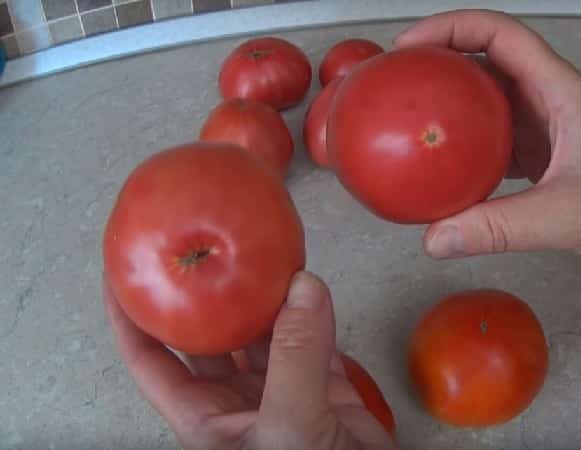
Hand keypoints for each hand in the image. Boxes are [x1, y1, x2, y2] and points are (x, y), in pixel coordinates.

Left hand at [104, 271, 395, 449]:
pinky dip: (313, 308)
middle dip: (204, 294)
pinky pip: (313, 336)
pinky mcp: (325, 385)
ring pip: (264, 331)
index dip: (132, 317)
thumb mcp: (288, 425)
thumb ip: (296, 357)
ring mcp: (283, 389)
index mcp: (206, 418)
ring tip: (256, 251)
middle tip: (201, 245)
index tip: (122, 272)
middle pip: (209, 336)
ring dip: (263, 296)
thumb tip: (303, 288)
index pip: (152, 360)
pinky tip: (308, 280)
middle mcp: (238, 400)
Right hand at [395, 10, 580, 261]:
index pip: (501, 35)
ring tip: (409, 113)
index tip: (411, 47)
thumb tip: (436, 238)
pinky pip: (495, 132)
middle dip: (440, 57)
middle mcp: (550, 97)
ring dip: (450, 98)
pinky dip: (465, 139)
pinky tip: (443, 161)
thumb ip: (499, 228)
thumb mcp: (565, 218)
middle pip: (487, 56)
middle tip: (396, 78)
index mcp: (560, 92)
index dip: (452, 28)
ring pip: (488, 95)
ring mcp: (546, 122)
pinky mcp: (543, 148)